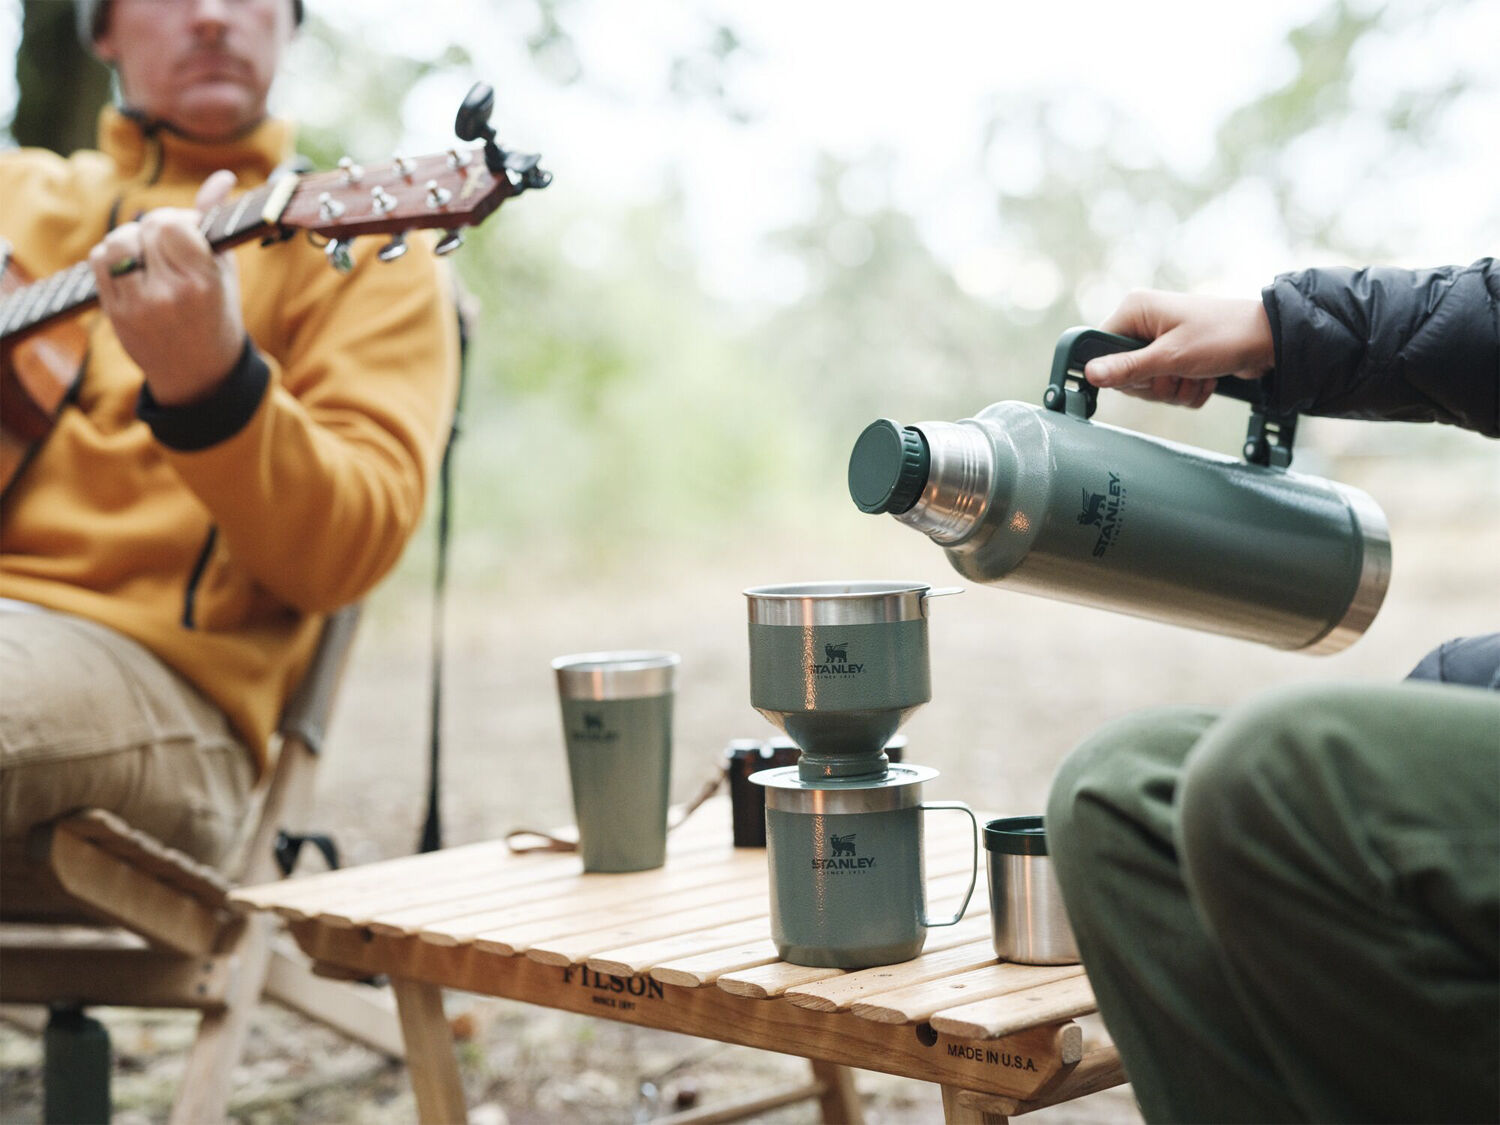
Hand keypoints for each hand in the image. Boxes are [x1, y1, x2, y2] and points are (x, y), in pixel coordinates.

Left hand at [88, 170, 245, 406]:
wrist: (198, 372)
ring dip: (132, 239)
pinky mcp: (114, 312)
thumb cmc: (216, 313)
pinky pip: (99, 260)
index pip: (172, 224)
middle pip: (146, 227)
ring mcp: (137, 305)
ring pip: (117, 241)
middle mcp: (168, 295)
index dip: (180, 220)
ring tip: (150, 255)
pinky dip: (113, 255)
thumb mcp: (224, 269)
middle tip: (172, 246)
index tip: (191, 232)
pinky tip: (133, 267)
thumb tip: (223, 177)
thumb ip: (217, 221)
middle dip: (158, 227)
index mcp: (203, 283)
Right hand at [1083, 291, 1275, 408]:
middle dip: (1156, 385)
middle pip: (1125, 374)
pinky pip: (1169, 388)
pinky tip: (1206, 377)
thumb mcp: (1171, 357)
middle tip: (1179, 373)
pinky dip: (1188, 390)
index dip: (1118, 371)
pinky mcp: (1178, 357)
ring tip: (1198, 374)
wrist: (1271, 340)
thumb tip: (1088, 374)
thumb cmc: (1223, 336)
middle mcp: (1145, 324)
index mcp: (1135, 310)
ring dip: (1175, 390)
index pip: (1100, 350)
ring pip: (1149, 386)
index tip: (1143, 375)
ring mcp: (1162, 341)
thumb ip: (1127, 369)